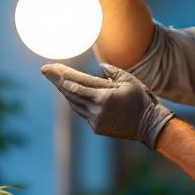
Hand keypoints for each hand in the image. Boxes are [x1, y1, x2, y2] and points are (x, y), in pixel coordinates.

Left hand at [41, 63, 172, 148]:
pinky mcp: (97, 127)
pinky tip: (70, 94)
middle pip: (72, 94)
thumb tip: (101, 66)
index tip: (51, 70)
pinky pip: (82, 113)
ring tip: (55, 80)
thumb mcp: (130, 81)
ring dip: (65, 92)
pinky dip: (76, 103)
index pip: (78, 86)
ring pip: (75, 105)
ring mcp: (96, 120)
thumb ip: (114, 72)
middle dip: (57, 81)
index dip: (63, 77)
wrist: (149, 125)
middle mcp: (97, 110)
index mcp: (104, 97)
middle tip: (45, 70)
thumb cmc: (141, 100)